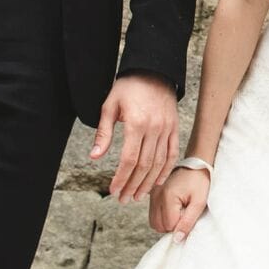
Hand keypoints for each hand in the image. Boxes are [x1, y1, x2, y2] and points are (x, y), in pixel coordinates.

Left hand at [93, 74, 178, 201]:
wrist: (154, 70)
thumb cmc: (129, 87)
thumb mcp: (110, 106)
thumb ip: (103, 133)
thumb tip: (94, 156)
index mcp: (137, 124)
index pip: (129, 160)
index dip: (121, 178)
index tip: (113, 190)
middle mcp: (154, 129)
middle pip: (144, 166)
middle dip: (132, 185)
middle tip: (123, 199)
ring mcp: (167, 129)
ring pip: (159, 163)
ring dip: (148, 183)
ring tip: (137, 195)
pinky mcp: (175, 128)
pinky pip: (172, 154)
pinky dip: (166, 170)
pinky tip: (157, 182)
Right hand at [148, 166, 209, 241]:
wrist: (196, 164)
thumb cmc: (200, 182)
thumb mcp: (199, 202)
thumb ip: (188, 222)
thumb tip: (176, 240)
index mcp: (167, 196)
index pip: (169, 225)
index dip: (181, 225)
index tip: (189, 213)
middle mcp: (156, 196)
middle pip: (159, 226)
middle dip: (172, 225)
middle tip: (184, 213)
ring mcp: (152, 195)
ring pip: (154, 223)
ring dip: (166, 222)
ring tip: (179, 211)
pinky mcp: (152, 194)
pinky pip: (153, 214)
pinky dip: (162, 216)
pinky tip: (173, 208)